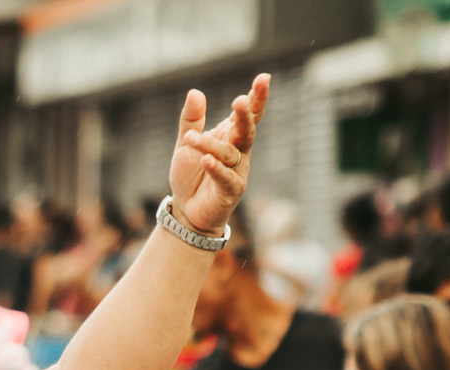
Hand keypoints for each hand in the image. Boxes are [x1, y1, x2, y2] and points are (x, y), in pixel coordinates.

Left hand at [167, 75, 269, 236]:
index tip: (263, 78)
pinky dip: (216, 169)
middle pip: (247, 130)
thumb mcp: (186, 142)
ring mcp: (237, 172)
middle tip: (241, 101)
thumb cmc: (191, 175)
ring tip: (190, 140)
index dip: (256, 98)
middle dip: (246, 115)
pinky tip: (207, 160)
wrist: (187, 210)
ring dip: (209, 145)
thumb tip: (196, 92)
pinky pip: (225, 178)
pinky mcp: (230, 191)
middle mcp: (238, 152)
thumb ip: (191, 120)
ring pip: (227, 154)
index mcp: (230, 136)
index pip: (246, 114)